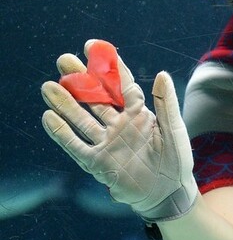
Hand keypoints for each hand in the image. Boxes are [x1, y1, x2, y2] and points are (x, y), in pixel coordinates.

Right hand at [41, 40, 197, 221]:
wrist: (169, 192)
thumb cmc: (176, 160)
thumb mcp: (174, 129)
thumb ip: (166, 103)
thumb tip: (161, 73)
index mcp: (140, 113)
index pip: (121, 84)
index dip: (107, 66)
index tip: (93, 46)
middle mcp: (120, 124)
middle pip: (96, 98)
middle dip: (80, 79)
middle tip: (63, 60)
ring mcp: (107, 142)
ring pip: (82, 118)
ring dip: (66, 103)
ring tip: (49, 86)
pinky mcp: (98, 163)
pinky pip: (76, 145)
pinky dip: (62, 133)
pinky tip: (49, 117)